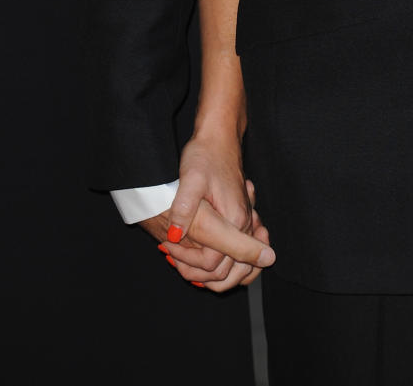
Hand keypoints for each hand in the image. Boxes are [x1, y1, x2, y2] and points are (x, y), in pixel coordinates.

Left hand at [141, 133, 274, 291]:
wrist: (220, 138)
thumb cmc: (206, 155)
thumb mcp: (191, 178)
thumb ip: (184, 208)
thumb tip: (175, 235)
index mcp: (235, 219)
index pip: (215, 262)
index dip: (189, 261)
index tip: (168, 246)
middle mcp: (244, 225)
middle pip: (229, 272)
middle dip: (199, 273)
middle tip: (172, 258)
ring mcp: (244, 223)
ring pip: (236, 268)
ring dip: (210, 273)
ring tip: (182, 261)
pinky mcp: (239, 219)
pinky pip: (235, 254)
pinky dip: (220, 262)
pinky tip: (197, 253)